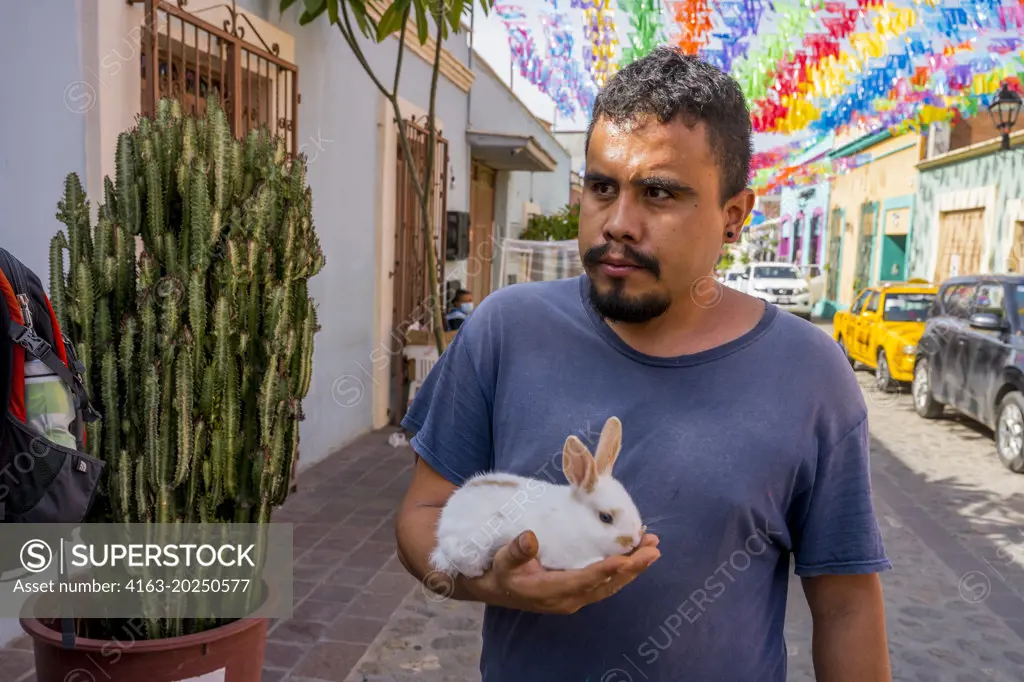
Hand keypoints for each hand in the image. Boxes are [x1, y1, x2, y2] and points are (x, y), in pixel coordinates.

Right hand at [466, 530, 660, 614]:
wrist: (500, 589)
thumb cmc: (502, 572)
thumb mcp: (503, 560)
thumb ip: (516, 551)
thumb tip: (529, 538)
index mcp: (551, 591)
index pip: (584, 581)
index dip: (605, 570)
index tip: (625, 558)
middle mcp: (569, 599)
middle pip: (607, 584)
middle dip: (632, 567)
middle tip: (652, 549)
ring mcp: (577, 598)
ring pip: (611, 584)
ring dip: (633, 568)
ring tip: (653, 548)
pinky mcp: (580, 592)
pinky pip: (607, 583)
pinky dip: (624, 570)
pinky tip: (636, 556)